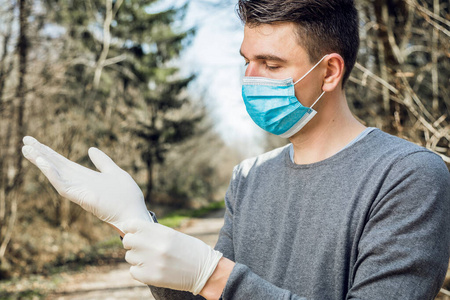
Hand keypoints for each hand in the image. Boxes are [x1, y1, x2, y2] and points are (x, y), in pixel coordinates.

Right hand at [21, 136, 151, 231]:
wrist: (134, 213)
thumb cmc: (127, 196)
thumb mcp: (114, 172)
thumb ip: (102, 161)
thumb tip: (91, 149)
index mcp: (86, 176)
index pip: (63, 162)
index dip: (50, 152)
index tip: (35, 141)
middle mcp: (79, 183)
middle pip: (56, 165)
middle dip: (40, 153)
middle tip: (24, 140)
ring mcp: (79, 190)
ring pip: (55, 174)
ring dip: (42, 162)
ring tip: (27, 149)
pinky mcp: (82, 198)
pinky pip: (63, 186)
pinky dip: (53, 175)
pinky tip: (43, 163)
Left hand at [122, 220, 222, 294]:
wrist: (205, 271)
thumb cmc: (190, 250)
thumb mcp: (173, 235)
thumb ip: (154, 233)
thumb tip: (133, 232)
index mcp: (162, 232)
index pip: (131, 225)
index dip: (131, 228)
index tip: (134, 232)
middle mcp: (155, 246)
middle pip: (127, 241)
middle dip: (132, 243)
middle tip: (142, 247)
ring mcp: (152, 262)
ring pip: (130, 257)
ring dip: (137, 258)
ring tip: (151, 259)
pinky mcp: (151, 277)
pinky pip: (133, 271)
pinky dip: (139, 271)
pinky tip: (151, 269)